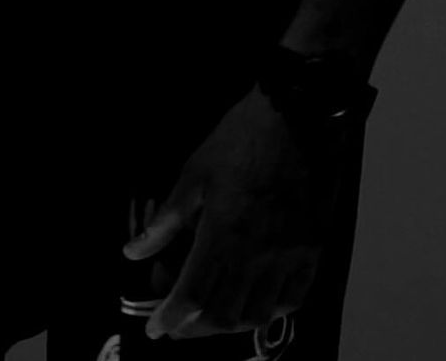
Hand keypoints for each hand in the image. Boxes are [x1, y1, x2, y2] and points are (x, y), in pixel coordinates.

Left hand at [122, 83, 352, 339]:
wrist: (295, 117)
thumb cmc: (239, 140)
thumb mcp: (194, 173)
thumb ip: (166, 220)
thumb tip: (133, 252)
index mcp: (224, 234)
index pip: (193, 295)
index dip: (171, 318)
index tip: (156, 328)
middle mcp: (257, 255)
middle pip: (223, 316)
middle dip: (194, 328)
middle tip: (178, 322)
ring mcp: (288, 256)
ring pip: (258, 315)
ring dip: (229, 325)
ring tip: (211, 315)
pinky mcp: (312, 250)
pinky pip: (293, 299)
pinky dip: (270, 312)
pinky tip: (254, 304)